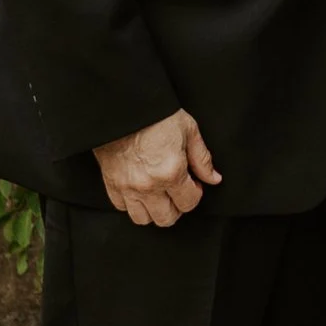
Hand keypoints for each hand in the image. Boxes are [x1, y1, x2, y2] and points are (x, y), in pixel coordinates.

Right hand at [94, 108, 220, 226]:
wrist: (122, 107)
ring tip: (159, 194)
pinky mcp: (111, 184)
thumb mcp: (188, 130)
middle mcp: (149, 185)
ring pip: (143, 219)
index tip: (193, 183)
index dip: (195, 193)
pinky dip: (132, 203)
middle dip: (176, 207)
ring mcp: (127, 187)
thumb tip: (214, 178)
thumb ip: (202, 159)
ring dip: (153, 210)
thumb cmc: (156, 114)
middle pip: (166, 219)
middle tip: (177, 191)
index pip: (189, 203)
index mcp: (171, 172)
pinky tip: (140, 189)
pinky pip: (121, 207)